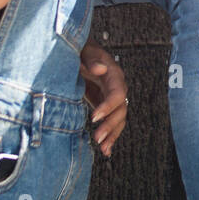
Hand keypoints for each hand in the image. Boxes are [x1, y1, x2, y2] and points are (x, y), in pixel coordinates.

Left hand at [81, 42, 127, 156]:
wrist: (78, 51)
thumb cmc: (80, 50)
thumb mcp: (84, 51)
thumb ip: (91, 59)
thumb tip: (101, 68)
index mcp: (113, 73)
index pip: (118, 93)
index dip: (109, 106)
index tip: (94, 117)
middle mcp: (116, 86)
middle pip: (121, 109)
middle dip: (111, 125)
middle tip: (97, 138)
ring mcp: (111, 96)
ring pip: (119, 118)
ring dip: (113, 134)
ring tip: (103, 148)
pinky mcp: (104, 103)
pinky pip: (112, 120)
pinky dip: (111, 135)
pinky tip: (106, 150)